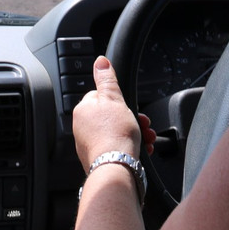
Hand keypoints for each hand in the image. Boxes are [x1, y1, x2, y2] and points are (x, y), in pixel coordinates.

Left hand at [72, 56, 155, 171]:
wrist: (116, 168)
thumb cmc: (115, 134)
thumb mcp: (115, 99)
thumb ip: (107, 79)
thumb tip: (100, 62)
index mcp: (83, 110)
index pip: (102, 97)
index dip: (120, 101)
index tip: (131, 107)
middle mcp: (82, 127)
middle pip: (112, 116)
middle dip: (132, 119)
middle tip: (144, 124)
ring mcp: (89, 144)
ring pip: (116, 133)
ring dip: (135, 133)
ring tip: (146, 138)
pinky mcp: (98, 159)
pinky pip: (116, 148)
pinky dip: (129, 147)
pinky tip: (140, 150)